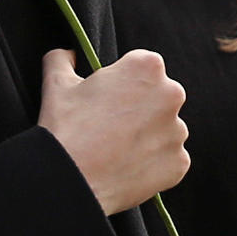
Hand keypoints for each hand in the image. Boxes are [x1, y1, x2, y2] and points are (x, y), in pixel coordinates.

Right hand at [38, 47, 188, 214]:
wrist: (71, 181)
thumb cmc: (65, 128)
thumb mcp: (56, 83)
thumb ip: (62, 58)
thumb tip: (67, 54)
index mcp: (146, 67)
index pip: (142, 67)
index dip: (123, 82)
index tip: (108, 98)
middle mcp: (171, 94)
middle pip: (158, 97)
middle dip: (140, 107)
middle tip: (111, 125)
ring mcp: (178, 131)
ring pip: (165, 128)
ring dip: (147, 136)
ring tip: (116, 149)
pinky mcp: (180, 163)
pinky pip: (168, 159)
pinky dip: (152, 163)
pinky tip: (126, 166)